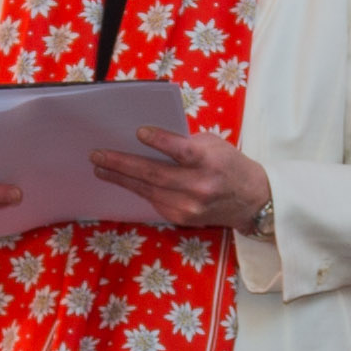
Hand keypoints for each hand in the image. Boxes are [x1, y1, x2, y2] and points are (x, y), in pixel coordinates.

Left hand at [87, 121, 272, 232]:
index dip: (160, 141)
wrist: (251, 200)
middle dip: (122, 164)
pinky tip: (123, 180)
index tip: (139, 132)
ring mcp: (190, 207)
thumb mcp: (213, 144)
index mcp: (209, 162)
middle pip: (155, 175)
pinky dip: (138, 189)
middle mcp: (200, 186)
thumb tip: (146, 141)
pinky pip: (154, 201)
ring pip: (148, 191)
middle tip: (98, 155)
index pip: (182, 151)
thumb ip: (184, 143)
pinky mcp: (183, 218)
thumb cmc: (229, 164)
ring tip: (100, 168)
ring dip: (122, 179)